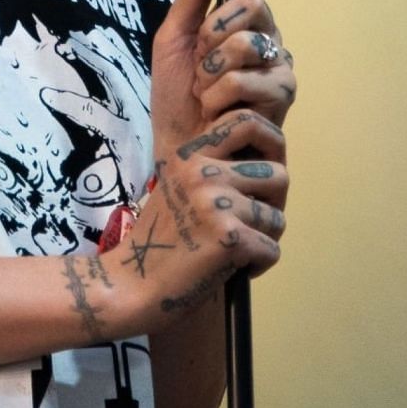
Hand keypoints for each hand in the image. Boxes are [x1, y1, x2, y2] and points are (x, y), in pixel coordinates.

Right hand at [98, 109, 288, 337]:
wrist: (128, 285)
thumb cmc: (156, 244)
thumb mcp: (178, 190)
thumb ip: (214, 173)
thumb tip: (270, 169)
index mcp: (192, 155)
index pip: (248, 121)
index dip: (271, 146)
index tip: (262, 179)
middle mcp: (204, 171)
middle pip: (278, 174)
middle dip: (273, 205)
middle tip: (254, 227)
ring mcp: (216, 202)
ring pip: (277, 217)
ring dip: (265, 239)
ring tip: (240, 252)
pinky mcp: (229, 236)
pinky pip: (272, 249)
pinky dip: (259, 265)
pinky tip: (234, 271)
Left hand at [150, 0, 295, 153]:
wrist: (181, 152)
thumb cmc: (176, 100)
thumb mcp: (172, 41)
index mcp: (244, 20)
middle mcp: (269, 38)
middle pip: (254, 3)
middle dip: (212, 32)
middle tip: (199, 63)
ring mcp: (280, 69)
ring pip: (249, 44)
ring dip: (211, 72)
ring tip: (206, 95)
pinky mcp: (282, 102)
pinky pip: (247, 81)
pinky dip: (218, 99)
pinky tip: (217, 116)